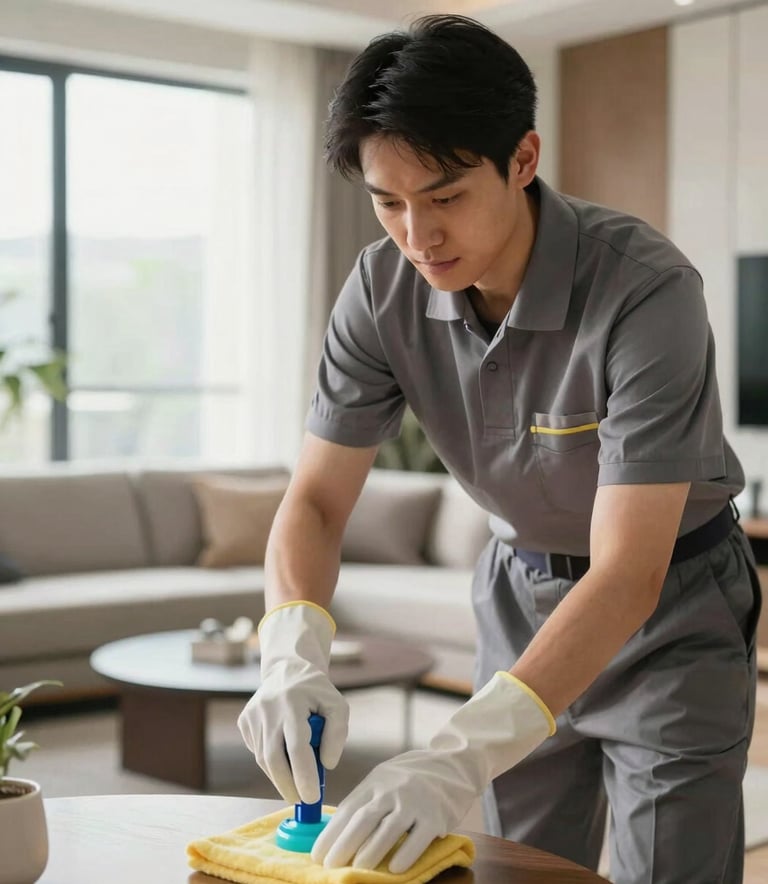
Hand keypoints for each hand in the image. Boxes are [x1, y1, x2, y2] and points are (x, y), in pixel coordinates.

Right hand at [237, 602, 348, 803]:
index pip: (297, 747)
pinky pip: (258, 751)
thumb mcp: (337, 705)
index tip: (312, 798)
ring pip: (264, 758)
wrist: (288, 669)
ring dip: (280, 776)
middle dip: (288, 785)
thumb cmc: (316, 691)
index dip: (304, 775)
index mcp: (293, 703)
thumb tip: (326, 765)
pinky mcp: (244, 721)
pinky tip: (283, 752)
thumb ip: (337, 734)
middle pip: (273, 758)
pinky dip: (271, 761)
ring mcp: (252, 715)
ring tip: (297, 780)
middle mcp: (268, 708)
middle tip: (303, 801)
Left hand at [311, 672, 554, 872]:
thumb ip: (366, 801)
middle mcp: (392, 790)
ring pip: (388, 829)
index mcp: (375, 782)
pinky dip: (406, 854)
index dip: (331, 833)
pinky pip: (419, 838)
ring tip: (358, 870)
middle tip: (331, 866)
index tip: (317, 855)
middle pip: (364, 819)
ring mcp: (415, 801)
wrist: (454, 764)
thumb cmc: (412, 777)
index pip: (348, 809)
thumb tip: (336, 832)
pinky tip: (395, 869)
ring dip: (371, 853)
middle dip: (344, 845)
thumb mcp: (385, 780)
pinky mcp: (436, 815)